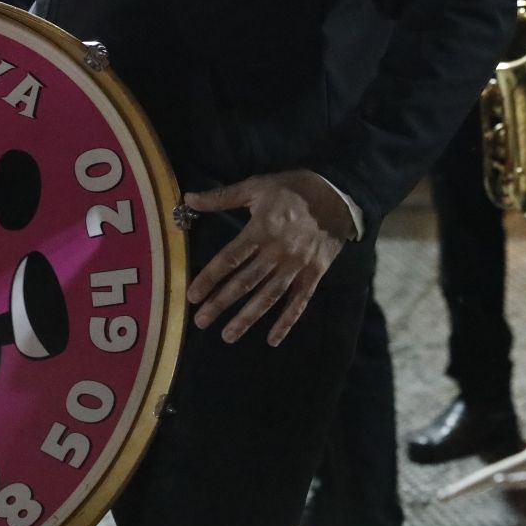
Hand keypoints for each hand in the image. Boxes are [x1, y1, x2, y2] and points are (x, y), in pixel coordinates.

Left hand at [184, 170, 349, 346]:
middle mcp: (277, 252)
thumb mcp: (256, 186)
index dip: (210, 278)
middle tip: (201, 321)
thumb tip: (188, 199)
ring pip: (269, 296)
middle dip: (221, 303)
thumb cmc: (291, 189)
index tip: (192, 295)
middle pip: (245, 282)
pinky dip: (286, 321)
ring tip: (228, 336)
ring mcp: (297, 265)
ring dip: (248, 318)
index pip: (230, 259)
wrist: (337, 194)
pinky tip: (272, 339)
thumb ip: (222, 197)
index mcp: (261, 230)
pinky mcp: (314, 274)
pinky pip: (299, 301)